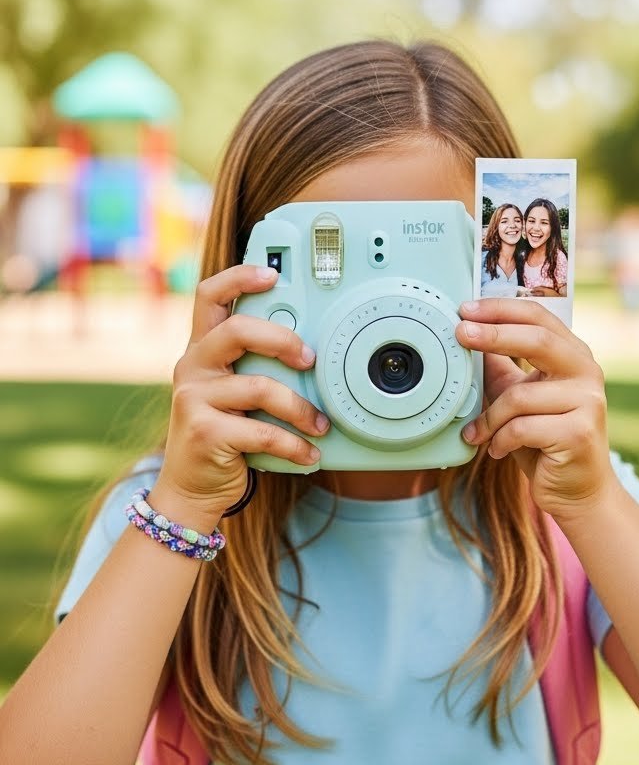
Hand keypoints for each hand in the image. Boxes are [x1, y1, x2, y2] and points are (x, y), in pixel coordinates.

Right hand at [155, 265, 329, 521]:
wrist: (191, 489)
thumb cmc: (224, 436)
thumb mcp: (234, 395)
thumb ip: (256, 369)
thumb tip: (313, 355)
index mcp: (201, 350)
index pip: (209, 297)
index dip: (239, 278)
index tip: (272, 275)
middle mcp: (192, 367)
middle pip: (237, 331)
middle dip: (282, 340)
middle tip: (310, 359)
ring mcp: (194, 399)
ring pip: (259, 387)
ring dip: (300, 408)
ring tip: (320, 425)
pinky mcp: (205, 433)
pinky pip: (262, 432)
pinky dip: (293, 445)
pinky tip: (309, 454)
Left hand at [455, 298, 614, 523]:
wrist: (578, 491)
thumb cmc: (546, 442)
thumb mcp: (520, 398)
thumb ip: (502, 370)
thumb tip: (470, 336)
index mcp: (574, 356)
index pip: (539, 317)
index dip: (501, 309)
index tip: (466, 310)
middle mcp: (587, 373)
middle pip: (538, 340)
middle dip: (493, 335)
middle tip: (460, 333)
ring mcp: (588, 402)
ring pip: (520, 395)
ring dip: (490, 417)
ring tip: (479, 433)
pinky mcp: (578, 433)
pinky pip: (522, 428)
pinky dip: (500, 440)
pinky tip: (497, 450)